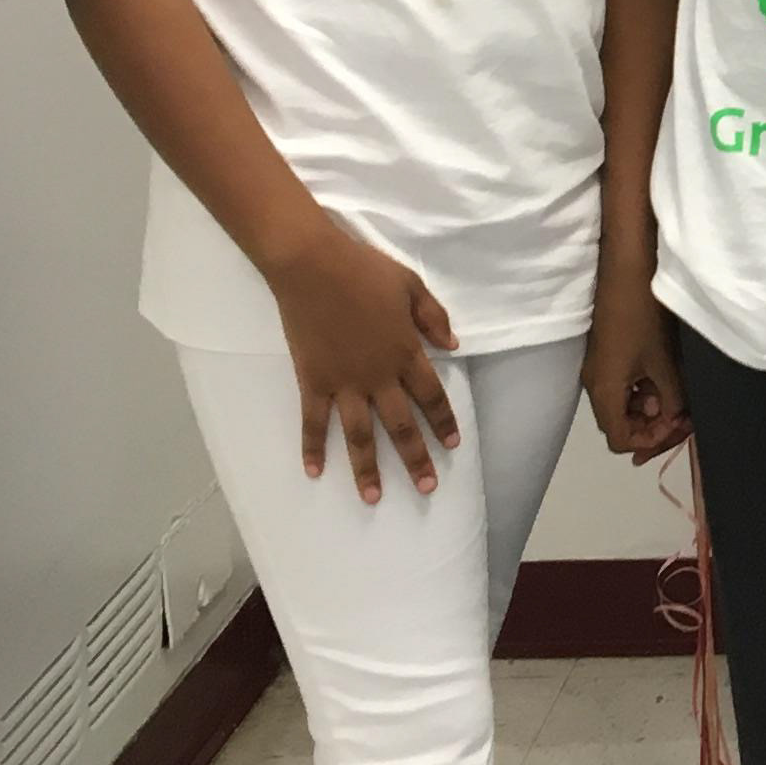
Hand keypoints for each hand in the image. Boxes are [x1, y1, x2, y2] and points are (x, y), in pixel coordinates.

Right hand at [270, 223, 461, 502]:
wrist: (312, 266)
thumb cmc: (364, 270)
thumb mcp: (411, 286)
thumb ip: (433, 318)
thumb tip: (453, 347)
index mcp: (405, 352)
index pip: (431, 396)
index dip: (443, 422)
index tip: (453, 446)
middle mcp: (378, 376)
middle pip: (401, 426)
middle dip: (415, 459)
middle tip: (427, 489)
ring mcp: (343, 383)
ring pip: (359, 435)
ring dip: (367, 468)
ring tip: (374, 498)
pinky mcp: (312, 381)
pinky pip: (313, 422)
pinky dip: (312, 448)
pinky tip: (314, 472)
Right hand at [583, 283, 692, 466]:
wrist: (627, 270)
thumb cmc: (645, 316)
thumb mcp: (665, 363)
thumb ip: (672, 399)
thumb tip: (676, 418)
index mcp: (604, 391)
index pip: (620, 438)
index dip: (650, 441)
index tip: (677, 427)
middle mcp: (595, 385)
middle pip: (619, 425)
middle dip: (652, 426)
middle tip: (682, 418)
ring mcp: (598, 369)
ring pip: (622, 405)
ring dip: (649, 408)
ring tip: (677, 397)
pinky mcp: (605, 355)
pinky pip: (622, 386)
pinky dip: (642, 391)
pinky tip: (664, 380)